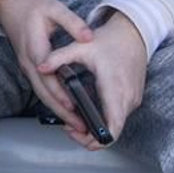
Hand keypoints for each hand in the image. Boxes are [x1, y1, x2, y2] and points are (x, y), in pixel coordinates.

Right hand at [0, 0, 93, 136]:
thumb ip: (72, 22)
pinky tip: (66, 107)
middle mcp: (28, 61)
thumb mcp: (53, 7)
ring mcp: (27, 65)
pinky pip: (40, 87)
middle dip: (62, 112)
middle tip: (80, 127)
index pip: (48, 77)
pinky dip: (53, 99)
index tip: (75, 108)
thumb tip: (89, 36)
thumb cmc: (30, 5)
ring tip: (76, 124)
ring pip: (41, 92)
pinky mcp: (29, 66)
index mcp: (35, 48)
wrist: (7, 4)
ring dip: (57, 109)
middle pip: (43, 92)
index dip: (61, 95)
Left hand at [38, 10, 147, 148]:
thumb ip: (59, 57)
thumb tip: (40, 67)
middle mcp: (127, 98)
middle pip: (113, 132)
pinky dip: (103, 118)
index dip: (97, 139)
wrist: (133, 34)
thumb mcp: (80, 47)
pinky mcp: (132, 98)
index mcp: (115, 88)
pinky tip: (86, 108)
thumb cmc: (109, 41)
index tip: (77, 134)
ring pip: (115, 125)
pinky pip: (118, 115)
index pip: (112, 127)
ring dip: (96, 127)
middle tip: (68, 128)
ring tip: (74, 118)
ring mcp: (132, 100)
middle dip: (90, 136)